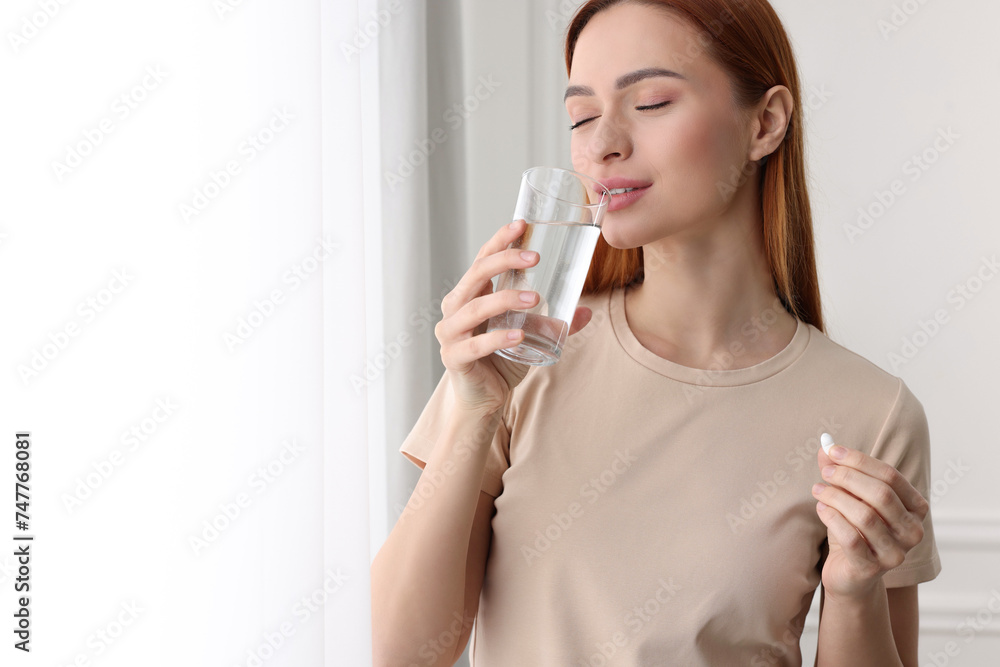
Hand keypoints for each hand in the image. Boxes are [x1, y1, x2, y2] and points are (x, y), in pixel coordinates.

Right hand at [436, 219, 592, 416]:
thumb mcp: (530, 335)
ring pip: (474, 308)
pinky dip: (498, 338)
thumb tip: (587, 311)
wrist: (483, 398)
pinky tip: (519, 334)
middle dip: (504, 260)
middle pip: (475, 275)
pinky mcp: (454, 358)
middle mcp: (455, 309)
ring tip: (535, 297)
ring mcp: (451, 334)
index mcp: (470, 295)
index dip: (500, 240)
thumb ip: (553, 322)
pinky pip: (475, 345)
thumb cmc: (500, 360)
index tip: (522, 225)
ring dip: (505, 299)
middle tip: (535, 257)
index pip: (482, 259)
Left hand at [812, 440, 928, 600]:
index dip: (859, 460)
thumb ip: (841, 471)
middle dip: (848, 477)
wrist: (850, 574)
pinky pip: (851, 538)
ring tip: (817, 490)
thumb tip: (825, 445)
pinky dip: (832, 518)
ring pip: (865, 516)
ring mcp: (895, 553)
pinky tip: (821, 509)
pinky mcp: (872, 569)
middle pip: (881, 494)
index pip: (890, 476)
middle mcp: (912, 531)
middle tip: (825, 472)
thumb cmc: (854, 529)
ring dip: (836, 497)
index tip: (833, 451)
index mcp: (915, 508)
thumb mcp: (851, 497)